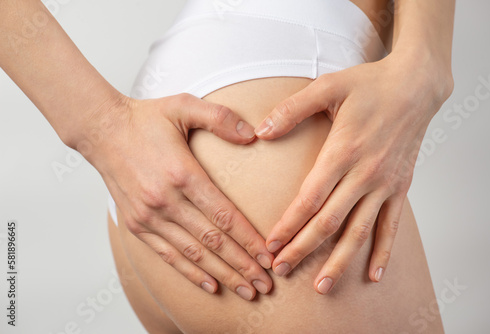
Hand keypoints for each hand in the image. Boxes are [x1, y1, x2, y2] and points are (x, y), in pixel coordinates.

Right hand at [81, 93, 273, 299]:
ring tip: (247, 290)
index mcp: (182, 173)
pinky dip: (191, 272)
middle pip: (213, 241)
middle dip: (243, 265)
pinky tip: (211, 285)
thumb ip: (221, 117)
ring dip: (223, 274)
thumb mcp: (184, 105)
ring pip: (193, 254)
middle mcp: (166, 200)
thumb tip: (254, 135)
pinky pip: (168, 255)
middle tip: (266, 284)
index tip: (269, 257)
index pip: (224, 215)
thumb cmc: (146, 118)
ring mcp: (149, 216)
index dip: (249, 240)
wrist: (102, 130)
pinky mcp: (137, 224)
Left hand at [254, 53, 452, 293]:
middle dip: (303, 248)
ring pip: (359, 231)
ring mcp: (385, 184)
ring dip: (339, 261)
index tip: (270, 244)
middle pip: (329, 222)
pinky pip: (392, 225)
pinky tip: (374, 274)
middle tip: (281, 269)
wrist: (416, 86)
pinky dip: (384, 251)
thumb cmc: (369, 85)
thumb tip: (261, 131)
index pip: (309, 198)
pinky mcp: (400, 187)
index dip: (288, 225)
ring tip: (321, 286)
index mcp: (342, 151)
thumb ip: (292, 109)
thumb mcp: (327, 87)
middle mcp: (365, 173)